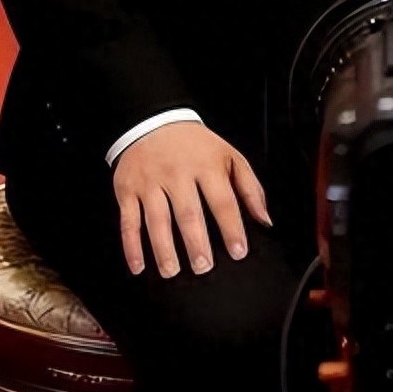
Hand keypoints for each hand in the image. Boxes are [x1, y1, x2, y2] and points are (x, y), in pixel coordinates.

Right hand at [113, 121, 271, 277]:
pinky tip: (139, 266)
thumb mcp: (228, 155)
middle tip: (204, 267)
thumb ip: (249, 187)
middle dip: (196, 244)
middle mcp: (178, 173)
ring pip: (157, 220)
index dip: (232, 228)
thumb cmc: (196, 146)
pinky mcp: (128, 189)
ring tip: (172, 270)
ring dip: (164, 249)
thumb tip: (264, 220)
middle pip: (188, 213)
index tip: (238, 251)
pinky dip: (131, 247)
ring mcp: (151, 182)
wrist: (154, 120)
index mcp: (206, 165)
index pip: (222, 200)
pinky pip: (128, 222)